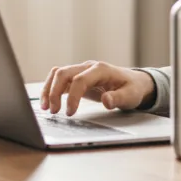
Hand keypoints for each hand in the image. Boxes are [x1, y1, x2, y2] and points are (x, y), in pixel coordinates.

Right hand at [40, 61, 154, 115]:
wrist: (134, 82)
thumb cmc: (132, 88)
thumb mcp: (130, 96)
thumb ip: (118, 98)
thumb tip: (106, 101)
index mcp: (101, 70)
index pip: (80, 80)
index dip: (73, 96)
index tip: (70, 112)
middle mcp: (88, 67)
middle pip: (63, 73)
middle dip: (54, 92)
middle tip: (53, 111)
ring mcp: (81, 71)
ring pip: (58, 75)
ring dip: (48, 89)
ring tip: (46, 108)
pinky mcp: (77, 78)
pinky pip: (59, 80)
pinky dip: (51, 90)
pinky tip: (48, 103)